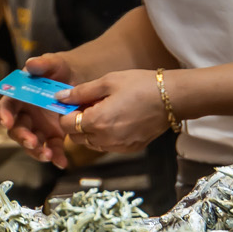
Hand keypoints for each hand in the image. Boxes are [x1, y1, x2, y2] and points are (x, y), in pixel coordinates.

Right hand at [0, 52, 83, 164]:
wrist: (78, 81)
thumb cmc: (60, 70)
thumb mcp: (54, 64)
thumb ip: (43, 64)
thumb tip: (30, 64)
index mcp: (19, 97)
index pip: (6, 107)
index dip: (4, 115)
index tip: (6, 123)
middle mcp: (25, 114)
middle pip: (17, 129)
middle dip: (23, 138)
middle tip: (32, 142)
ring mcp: (39, 127)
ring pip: (32, 143)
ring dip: (38, 151)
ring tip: (48, 156)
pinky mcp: (53, 136)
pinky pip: (52, 148)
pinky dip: (56, 157)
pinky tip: (61, 163)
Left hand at [5, 58, 168, 167]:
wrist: (172, 98)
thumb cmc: (141, 85)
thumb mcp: (108, 82)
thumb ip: (81, 92)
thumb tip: (60, 97)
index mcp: (98, 121)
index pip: (67, 125)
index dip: (66, 112)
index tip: (73, 102)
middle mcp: (106, 139)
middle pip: (76, 137)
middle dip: (77, 123)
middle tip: (88, 105)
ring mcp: (119, 146)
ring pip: (91, 144)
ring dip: (90, 131)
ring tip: (103, 111)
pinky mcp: (130, 149)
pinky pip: (108, 146)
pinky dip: (105, 136)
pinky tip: (116, 120)